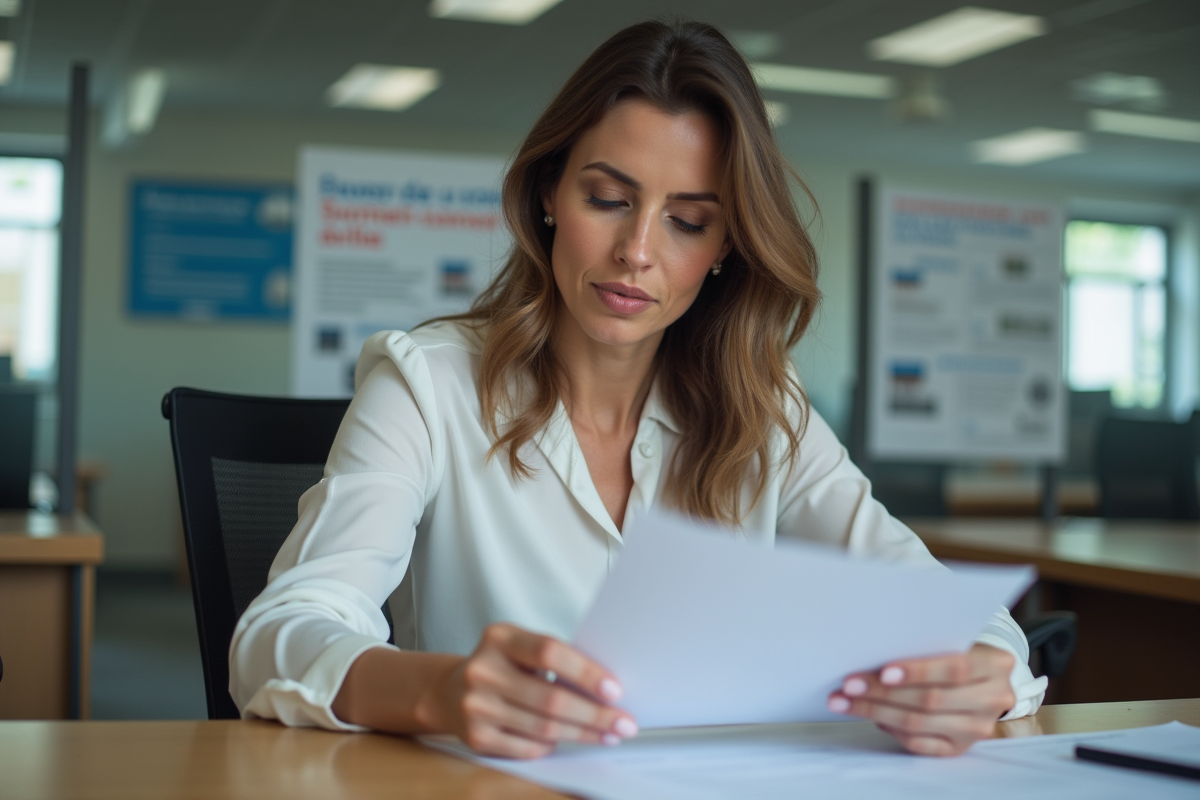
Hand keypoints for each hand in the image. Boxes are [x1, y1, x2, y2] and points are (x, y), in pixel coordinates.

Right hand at [419, 623, 637, 758]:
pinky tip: (570, 740)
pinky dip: (554, 746)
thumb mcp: (520, 647)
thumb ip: (554, 659)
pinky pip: (528, 748)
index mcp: (500, 637)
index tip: (614, 690)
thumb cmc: (500, 666)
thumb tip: (606, 688)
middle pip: (551, 698)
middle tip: (624, 723)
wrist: (448, 692)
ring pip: (544, 728)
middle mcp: (483, 670)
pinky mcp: (476, 737)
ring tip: (608, 735)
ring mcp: (476, 706)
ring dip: (583, 734)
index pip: (549, 652)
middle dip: (595, 714)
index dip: (585, 672)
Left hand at [827, 643, 1015, 756]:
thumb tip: (873, 650)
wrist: (986, 679)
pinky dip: (891, 729)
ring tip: (845, 701)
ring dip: (876, 711)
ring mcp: (977, 728)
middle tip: (849, 685)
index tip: (883, 672)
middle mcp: (992, 699)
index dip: (917, 671)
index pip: (954, 669)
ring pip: (919, 723)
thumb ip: (927, 643)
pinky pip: (919, 743)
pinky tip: (871, 716)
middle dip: (883, 693)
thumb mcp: (955, 638)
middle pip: (931, 700)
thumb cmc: (959, 651)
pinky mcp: (960, 747)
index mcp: (995, 665)